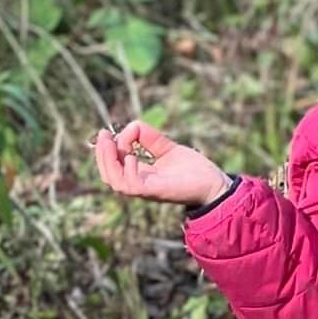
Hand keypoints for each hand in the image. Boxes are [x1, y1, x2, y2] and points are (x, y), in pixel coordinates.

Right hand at [93, 122, 230, 206]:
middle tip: (104, 135)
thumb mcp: (166, 147)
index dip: (105, 150)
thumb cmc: (193, 168)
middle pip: (108, 174)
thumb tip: (131, 126)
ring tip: (112, 142)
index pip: (112, 166)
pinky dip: (128, 171)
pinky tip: (132, 157)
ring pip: (115, 181)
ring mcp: (146, 189)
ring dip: (108, 161)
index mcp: (139, 175)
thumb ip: (148, 137)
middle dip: (102, 154)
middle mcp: (139, 184)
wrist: (215, 184)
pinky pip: (132, 185)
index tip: (107, 132)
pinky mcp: (155, 191)